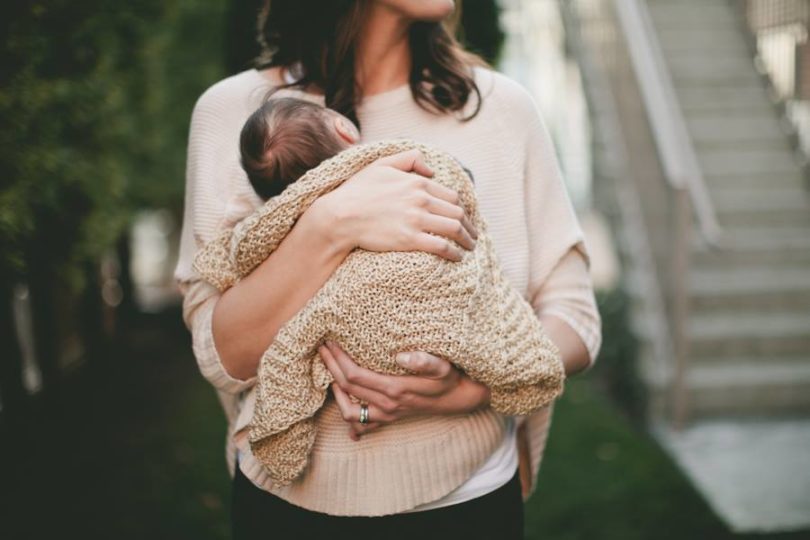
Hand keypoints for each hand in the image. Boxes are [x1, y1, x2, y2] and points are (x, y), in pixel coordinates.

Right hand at [311, 149, 477, 260]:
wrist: (340, 216)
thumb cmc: (357, 191)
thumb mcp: (381, 164)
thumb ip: (409, 159)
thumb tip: (431, 170)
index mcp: (417, 182)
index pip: (451, 195)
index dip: (462, 208)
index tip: (465, 218)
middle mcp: (421, 199)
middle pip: (457, 212)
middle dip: (469, 225)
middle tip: (473, 235)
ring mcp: (417, 220)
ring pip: (454, 229)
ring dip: (467, 239)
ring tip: (470, 247)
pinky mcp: (410, 239)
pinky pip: (442, 246)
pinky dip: (454, 252)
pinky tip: (458, 257)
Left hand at [318, 340, 490, 440]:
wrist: (460, 398)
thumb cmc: (450, 378)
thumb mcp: (443, 366)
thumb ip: (424, 361)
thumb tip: (401, 356)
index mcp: (394, 389)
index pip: (354, 375)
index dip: (338, 359)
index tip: (329, 342)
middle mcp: (386, 405)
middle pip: (346, 388)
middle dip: (330, 366)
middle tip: (321, 348)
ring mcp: (387, 415)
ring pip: (348, 411)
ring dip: (335, 391)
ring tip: (330, 370)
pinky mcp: (390, 419)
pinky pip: (362, 425)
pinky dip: (348, 417)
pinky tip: (343, 402)